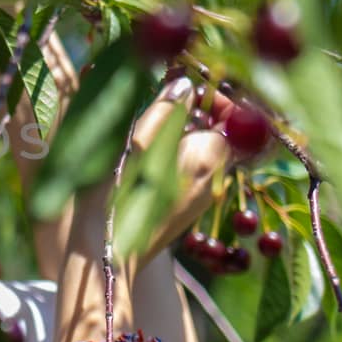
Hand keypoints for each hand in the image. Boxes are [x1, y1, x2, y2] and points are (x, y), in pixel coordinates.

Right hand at [66, 76, 232, 272]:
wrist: (107, 255)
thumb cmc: (120, 194)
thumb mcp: (141, 140)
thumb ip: (168, 108)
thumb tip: (186, 86)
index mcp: (210, 158)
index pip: (234, 117)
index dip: (215, 98)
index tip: (185, 88)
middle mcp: (214, 179)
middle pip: (217, 135)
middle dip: (194, 115)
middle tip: (161, 102)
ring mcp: (199, 199)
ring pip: (200, 154)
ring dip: (179, 136)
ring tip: (146, 129)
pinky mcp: (182, 213)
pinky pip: (186, 174)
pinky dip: (171, 159)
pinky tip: (143, 160)